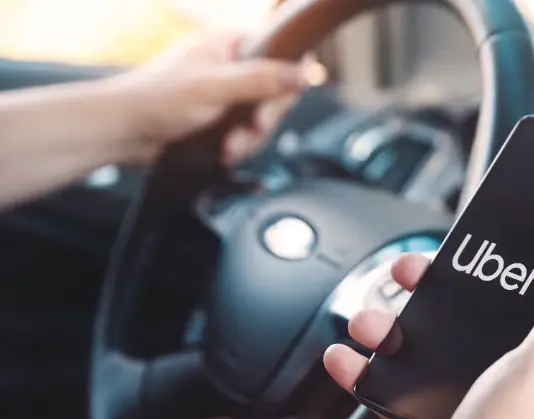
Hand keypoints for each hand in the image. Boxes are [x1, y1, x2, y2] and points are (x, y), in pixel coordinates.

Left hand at [107, 31, 305, 164]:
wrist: (121, 131)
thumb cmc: (156, 100)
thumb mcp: (214, 87)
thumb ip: (261, 79)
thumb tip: (304, 73)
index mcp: (230, 43)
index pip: (282, 54)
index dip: (288, 81)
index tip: (280, 101)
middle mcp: (231, 65)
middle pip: (276, 93)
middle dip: (263, 119)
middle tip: (251, 130)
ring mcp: (226, 93)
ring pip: (262, 117)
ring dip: (249, 138)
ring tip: (228, 148)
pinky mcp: (220, 118)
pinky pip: (246, 133)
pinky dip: (238, 146)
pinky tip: (223, 152)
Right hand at [324, 247, 533, 418]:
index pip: (521, 299)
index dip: (491, 271)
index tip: (461, 251)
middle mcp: (508, 381)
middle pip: (464, 320)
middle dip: (426, 293)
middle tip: (402, 277)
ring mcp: (469, 405)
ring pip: (425, 351)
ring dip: (389, 330)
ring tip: (366, 323)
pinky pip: (398, 391)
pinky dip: (368, 374)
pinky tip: (348, 361)